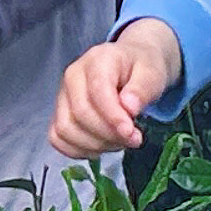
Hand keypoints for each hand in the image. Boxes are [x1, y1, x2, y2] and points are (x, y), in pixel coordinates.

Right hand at [49, 20, 183, 158]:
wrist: (130, 66)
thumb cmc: (140, 68)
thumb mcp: (152, 73)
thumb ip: (142, 89)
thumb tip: (129, 108)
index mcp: (97, 60)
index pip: (98, 91)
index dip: (113, 116)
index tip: (131, 133)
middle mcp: (73, 77)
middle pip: (80, 113)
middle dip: (108, 134)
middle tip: (133, 139)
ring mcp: (62, 96)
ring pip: (66, 129)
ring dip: (95, 144)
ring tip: (119, 141)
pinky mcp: (59, 114)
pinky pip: (58, 139)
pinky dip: (79, 150)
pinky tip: (101, 146)